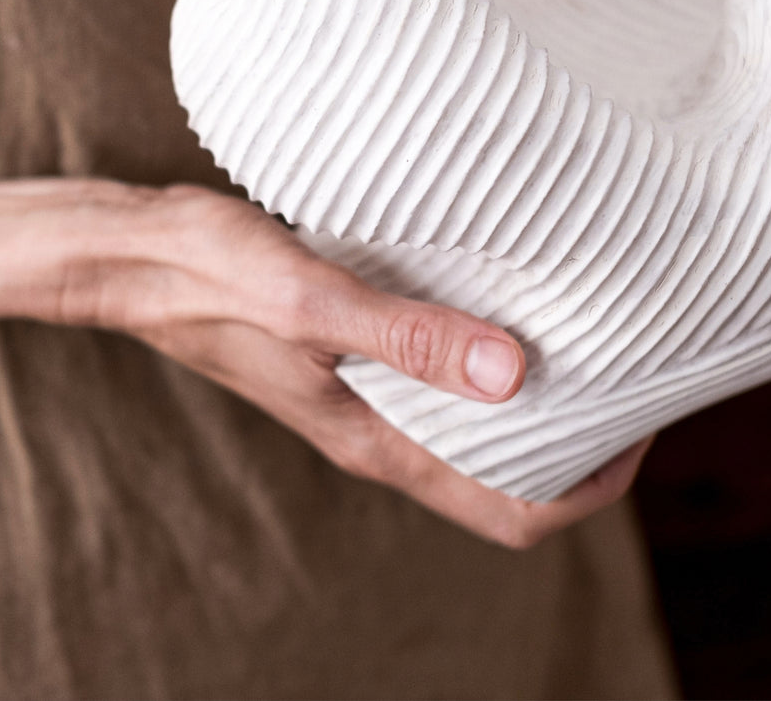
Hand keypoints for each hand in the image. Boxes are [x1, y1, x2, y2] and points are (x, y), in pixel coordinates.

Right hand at [37, 181, 649, 547]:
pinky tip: (510, 287)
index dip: (592, 487)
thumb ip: (404, 337)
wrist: (129, 256)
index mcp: (377, 441)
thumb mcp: (307, 300)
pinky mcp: (356, 354)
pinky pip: (446, 375)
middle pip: (510, 475)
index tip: (641, 418)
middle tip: (637, 361)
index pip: (513, 514)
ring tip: (595, 323)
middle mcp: (381, 431)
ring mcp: (367, 396)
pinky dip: (490, 351)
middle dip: (584, 437)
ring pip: (481, 425)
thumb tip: (516, 374)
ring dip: (542, 394)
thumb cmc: (206, 273)